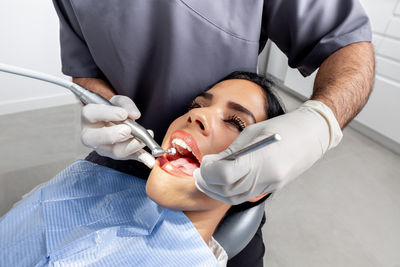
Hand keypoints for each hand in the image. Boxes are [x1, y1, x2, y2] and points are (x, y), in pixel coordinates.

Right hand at [81, 95, 154, 167]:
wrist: (115, 122)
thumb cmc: (113, 110)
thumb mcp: (117, 102)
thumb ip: (125, 104)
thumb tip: (134, 115)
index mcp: (89, 118)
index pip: (89, 114)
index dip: (106, 113)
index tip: (123, 114)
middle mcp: (92, 136)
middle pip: (94, 139)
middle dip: (112, 135)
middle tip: (127, 130)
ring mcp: (104, 149)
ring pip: (114, 151)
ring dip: (130, 146)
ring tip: (142, 140)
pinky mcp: (119, 155)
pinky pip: (130, 158)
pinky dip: (142, 158)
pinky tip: (149, 161)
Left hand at [194, 100, 342, 204]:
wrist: (312, 134)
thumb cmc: (283, 127)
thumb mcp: (252, 133)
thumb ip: (231, 151)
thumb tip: (211, 163)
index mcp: (260, 159)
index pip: (225, 174)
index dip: (208, 171)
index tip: (203, 163)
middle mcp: (266, 177)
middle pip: (227, 190)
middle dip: (208, 183)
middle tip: (199, 173)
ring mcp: (270, 184)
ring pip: (235, 198)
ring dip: (216, 191)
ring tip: (207, 179)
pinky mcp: (272, 187)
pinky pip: (246, 196)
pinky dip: (230, 192)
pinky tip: (223, 182)